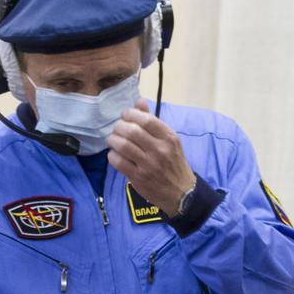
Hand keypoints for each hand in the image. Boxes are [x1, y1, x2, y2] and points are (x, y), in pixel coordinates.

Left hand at [106, 98, 196, 215]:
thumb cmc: (174, 163)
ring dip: (113, 140)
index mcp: (169, 137)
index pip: (146, 119)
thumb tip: (139, 101)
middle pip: (132, 131)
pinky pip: (119, 162)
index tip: (125, 115)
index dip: (130, 114)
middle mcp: (160, 150)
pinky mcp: (138, 178)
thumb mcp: (169, 141)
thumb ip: (153, 121)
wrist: (181, 193)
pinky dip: (112, 156)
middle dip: (119, 127)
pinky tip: (114, 154)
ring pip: (123, 146)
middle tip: (116, 129)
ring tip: (112, 140)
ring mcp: (148, 165)